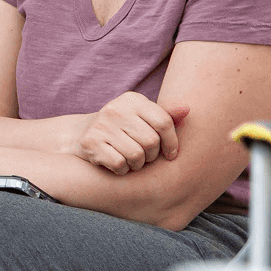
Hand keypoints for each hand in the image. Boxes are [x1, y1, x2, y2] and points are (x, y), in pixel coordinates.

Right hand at [74, 92, 188, 174]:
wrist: (83, 134)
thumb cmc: (123, 127)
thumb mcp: (143, 117)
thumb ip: (165, 115)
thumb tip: (187, 109)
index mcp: (133, 100)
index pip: (164, 122)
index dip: (172, 142)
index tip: (171, 154)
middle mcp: (115, 109)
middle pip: (151, 142)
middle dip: (152, 155)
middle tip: (145, 156)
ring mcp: (101, 125)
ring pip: (136, 155)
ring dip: (137, 164)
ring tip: (132, 160)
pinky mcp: (90, 143)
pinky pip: (119, 164)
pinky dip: (122, 170)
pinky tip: (118, 164)